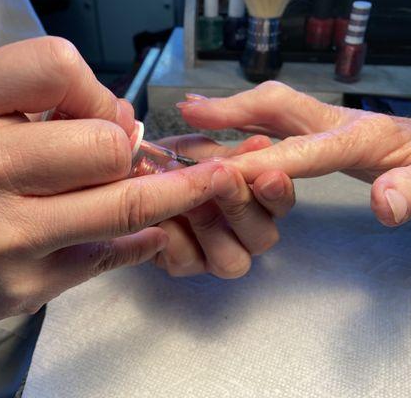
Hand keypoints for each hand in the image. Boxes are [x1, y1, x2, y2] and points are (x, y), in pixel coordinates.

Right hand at [0, 37, 222, 334]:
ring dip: (174, 191)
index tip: (98, 108)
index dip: (93, 87)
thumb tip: (124, 120)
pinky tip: (152, 229)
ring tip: (206, 182)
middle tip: (124, 153)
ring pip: (124, 205)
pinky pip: (110, 254)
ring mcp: (1, 238)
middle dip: (126, 147)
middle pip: (106, 146)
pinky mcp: (24, 286)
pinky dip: (142, 237)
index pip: (58, 67)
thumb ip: (39, 100)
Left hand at [152, 135, 294, 278]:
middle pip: (263, 239)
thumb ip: (232, 155)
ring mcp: (212, 254)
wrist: (130, 173)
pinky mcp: (181, 265)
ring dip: (211, 226)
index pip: (280, 204)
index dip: (279, 194)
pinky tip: (162, 218)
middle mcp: (239, 233)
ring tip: (189, 200)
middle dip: (244, 208)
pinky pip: (188, 262)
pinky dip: (175, 238)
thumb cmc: (172, 160)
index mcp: (253, 201)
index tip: (270, 176)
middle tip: (225, 179)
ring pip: (232, 262)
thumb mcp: (200, 149)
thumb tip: (262, 146)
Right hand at [178, 83, 410, 225]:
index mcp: (358, 138)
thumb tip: (386, 205)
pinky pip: (275, 119)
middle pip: (275, 107)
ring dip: (229, 110)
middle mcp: (333, 122)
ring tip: (192, 113)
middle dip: (230, 111)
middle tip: (189, 113)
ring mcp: (325, 121)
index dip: (256, 163)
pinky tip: (226, 125)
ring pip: (270, 109)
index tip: (216, 172)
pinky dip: (245, 118)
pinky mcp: (321, 127)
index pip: (298, 151)